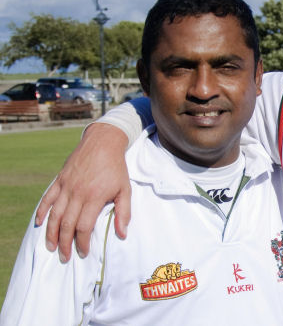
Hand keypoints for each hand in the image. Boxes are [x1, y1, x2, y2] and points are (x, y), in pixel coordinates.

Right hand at [35, 123, 130, 261]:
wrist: (103, 143)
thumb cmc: (116, 168)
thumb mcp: (125, 189)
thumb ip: (123, 212)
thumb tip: (122, 234)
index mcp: (94, 197)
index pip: (84, 227)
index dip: (82, 242)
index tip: (84, 253)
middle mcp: (78, 193)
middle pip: (66, 224)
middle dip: (64, 244)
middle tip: (65, 257)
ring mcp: (66, 186)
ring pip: (54, 215)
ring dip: (51, 233)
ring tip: (51, 247)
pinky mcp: (59, 180)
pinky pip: (47, 199)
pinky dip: (42, 212)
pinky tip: (40, 224)